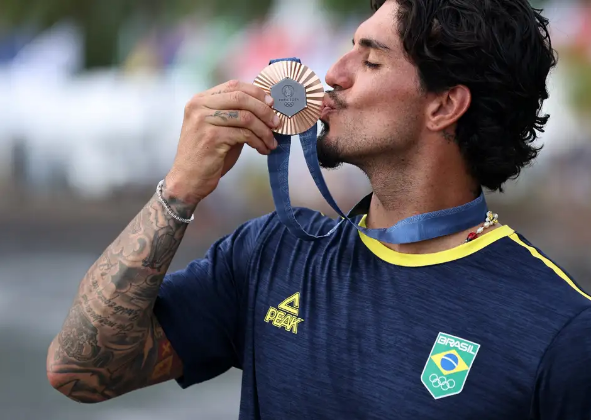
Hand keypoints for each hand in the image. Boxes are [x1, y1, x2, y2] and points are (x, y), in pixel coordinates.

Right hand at [164, 80, 279, 203]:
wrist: (188, 180)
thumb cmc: (207, 156)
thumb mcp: (220, 129)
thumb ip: (236, 115)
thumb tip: (267, 107)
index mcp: (200, 100)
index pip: (233, 85)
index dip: (256, 92)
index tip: (272, 103)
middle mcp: (199, 106)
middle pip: (241, 97)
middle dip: (264, 110)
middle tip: (276, 123)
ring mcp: (203, 120)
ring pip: (245, 117)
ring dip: (264, 130)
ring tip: (271, 142)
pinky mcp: (211, 137)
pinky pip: (244, 134)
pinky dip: (258, 142)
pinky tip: (263, 149)